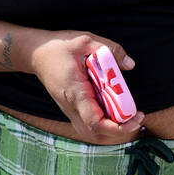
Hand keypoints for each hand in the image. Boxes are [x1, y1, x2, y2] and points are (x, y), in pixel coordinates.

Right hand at [25, 31, 144, 143]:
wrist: (36, 54)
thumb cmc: (59, 47)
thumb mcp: (85, 40)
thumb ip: (109, 50)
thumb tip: (130, 64)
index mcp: (75, 92)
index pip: (95, 121)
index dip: (117, 126)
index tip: (134, 118)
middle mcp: (71, 106)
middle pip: (96, 134)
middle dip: (119, 131)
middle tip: (138, 117)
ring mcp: (69, 110)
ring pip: (92, 133)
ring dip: (113, 131)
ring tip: (130, 117)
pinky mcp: (71, 109)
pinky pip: (88, 126)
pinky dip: (105, 126)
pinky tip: (117, 113)